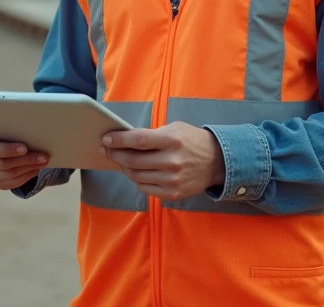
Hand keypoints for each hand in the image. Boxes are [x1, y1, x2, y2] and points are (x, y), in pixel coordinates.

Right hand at [0, 133, 50, 190]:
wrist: (3, 145)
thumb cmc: (6, 133)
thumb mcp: (6, 129)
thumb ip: (13, 130)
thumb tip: (33, 130)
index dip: (8, 150)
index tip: (25, 148)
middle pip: (3, 163)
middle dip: (25, 159)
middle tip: (43, 155)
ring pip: (10, 174)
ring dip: (29, 167)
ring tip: (43, 161)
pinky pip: (13, 183)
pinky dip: (27, 176)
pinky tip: (36, 168)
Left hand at [100, 122, 224, 200]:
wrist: (216, 162)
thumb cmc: (192, 141)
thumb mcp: (174, 129)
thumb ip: (152, 134)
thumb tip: (125, 139)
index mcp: (172, 140)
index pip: (139, 140)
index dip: (119, 140)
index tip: (106, 139)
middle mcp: (172, 161)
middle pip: (133, 160)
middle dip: (115, 154)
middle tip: (106, 150)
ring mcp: (172, 180)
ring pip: (136, 176)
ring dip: (124, 167)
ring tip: (120, 160)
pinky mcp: (173, 194)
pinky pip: (145, 188)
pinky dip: (137, 179)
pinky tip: (136, 171)